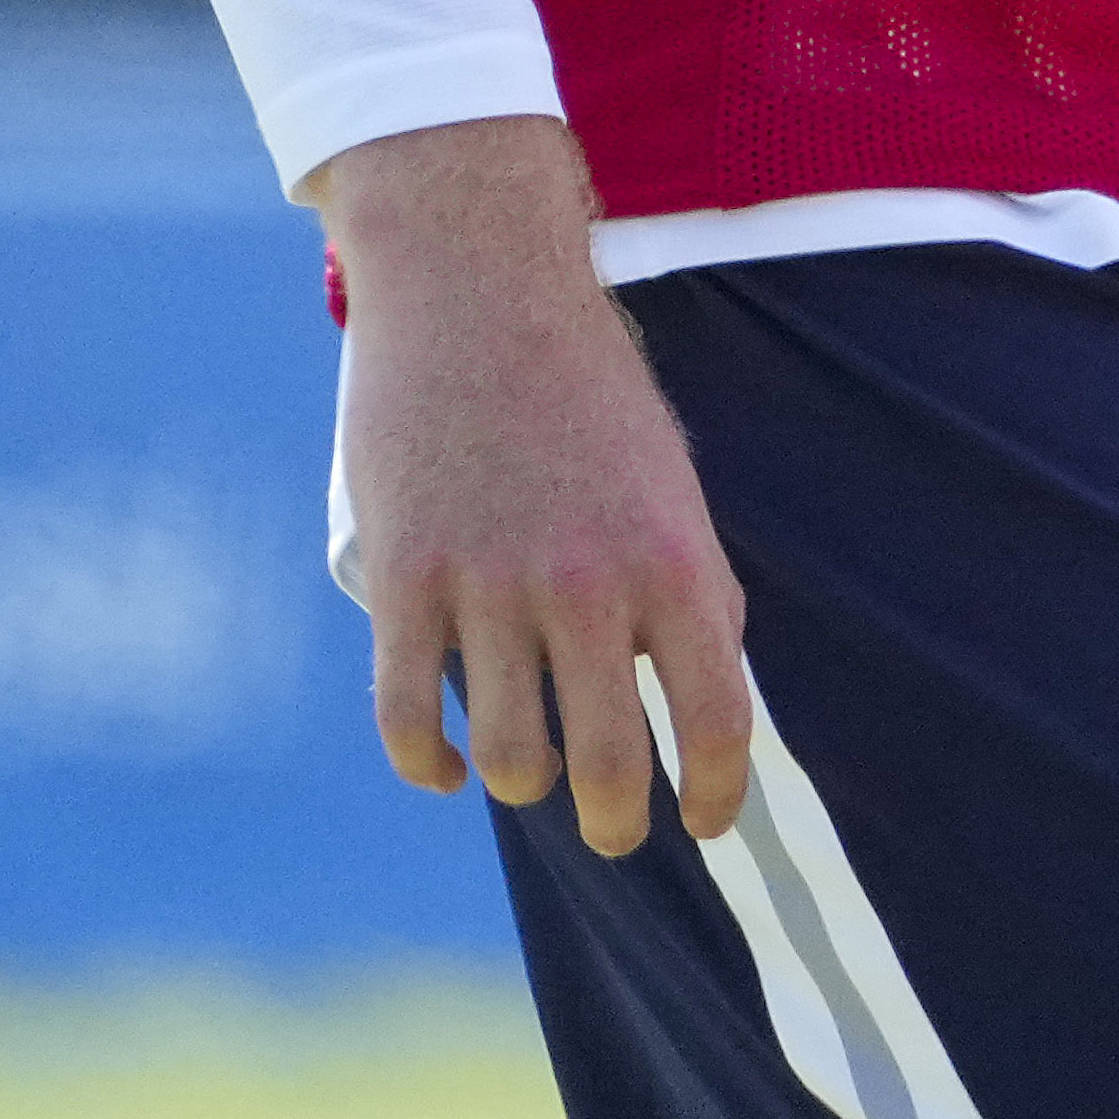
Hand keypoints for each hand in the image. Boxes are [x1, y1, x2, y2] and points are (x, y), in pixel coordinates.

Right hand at [316, 115, 750, 861]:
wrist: (479, 287)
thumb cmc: (586, 388)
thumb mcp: (669, 478)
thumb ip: (690, 586)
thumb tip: (706, 697)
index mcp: (676, 557)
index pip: (715, 719)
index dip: (715, 793)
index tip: (705, 823)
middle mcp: (588, 583)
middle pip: (608, 763)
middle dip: (616, 821)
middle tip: (616, 830)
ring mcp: (489, 586)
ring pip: (511, 755)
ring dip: (526, 786)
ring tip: (533, 778)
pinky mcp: (403, 578)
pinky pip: (408, 718)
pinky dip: (430, 765)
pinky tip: (450, 770)